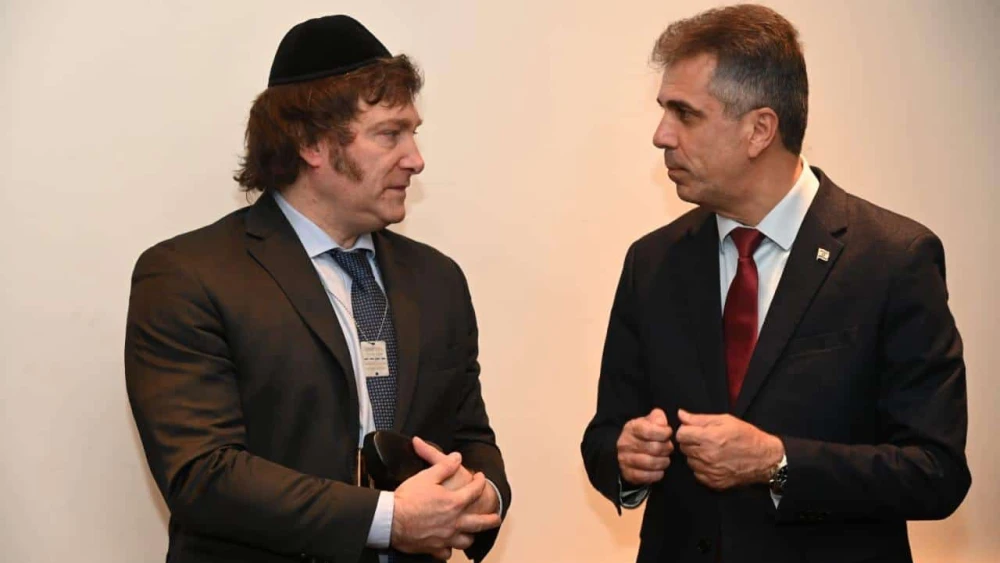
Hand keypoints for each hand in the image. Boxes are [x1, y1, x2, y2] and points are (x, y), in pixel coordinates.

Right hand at [391, 443, 500, 559]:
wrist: (390, 520)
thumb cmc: (408, 499)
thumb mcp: (427, 476)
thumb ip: (444, 465)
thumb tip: (456, 457)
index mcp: (454, 503)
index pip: (475, 491)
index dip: (480, 482)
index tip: (481, 478)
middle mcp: (454, 522)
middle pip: (480, 523)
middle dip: (491, 519)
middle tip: (496, 517)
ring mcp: (445, 537)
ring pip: (466, 541)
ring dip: (470, 535)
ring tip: (471, 532)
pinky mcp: (434, 548)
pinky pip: (446, 553)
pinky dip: (448, 550)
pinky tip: (447, 547)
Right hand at [616, 408, 673, 485]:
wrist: (627, 451)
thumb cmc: (643, 435)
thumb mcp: (649, 421)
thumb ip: (657, 417)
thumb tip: (662, 422)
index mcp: (631, 428)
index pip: (649, 430)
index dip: (664, 433)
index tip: (668, 433)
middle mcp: (625, 443)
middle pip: (654, 448)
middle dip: (667, 449)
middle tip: (669, 448)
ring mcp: (625, 459)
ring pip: (651, 463)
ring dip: (663, 462)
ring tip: (665, 459)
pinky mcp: (628, 473)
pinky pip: (646, 476)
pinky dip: (657, 474)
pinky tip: (659, 470)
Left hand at [675, 409, 782, 490]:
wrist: (764, 459)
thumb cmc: (746, 436)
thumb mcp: (725, 420)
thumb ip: (699, 418)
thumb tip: (681, 414)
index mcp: (710, 438)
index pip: (681, 434)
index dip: (685, 430)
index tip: (693, 430)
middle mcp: (708, 456)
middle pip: (683, 448)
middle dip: (690, 442)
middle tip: (703, 439)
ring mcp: (710, 471)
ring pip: (689, 461)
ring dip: (695, 455)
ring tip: (710, 450)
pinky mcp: (714, 482)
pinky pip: (697, 474)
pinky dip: (702, 468)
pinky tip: (713, 462)